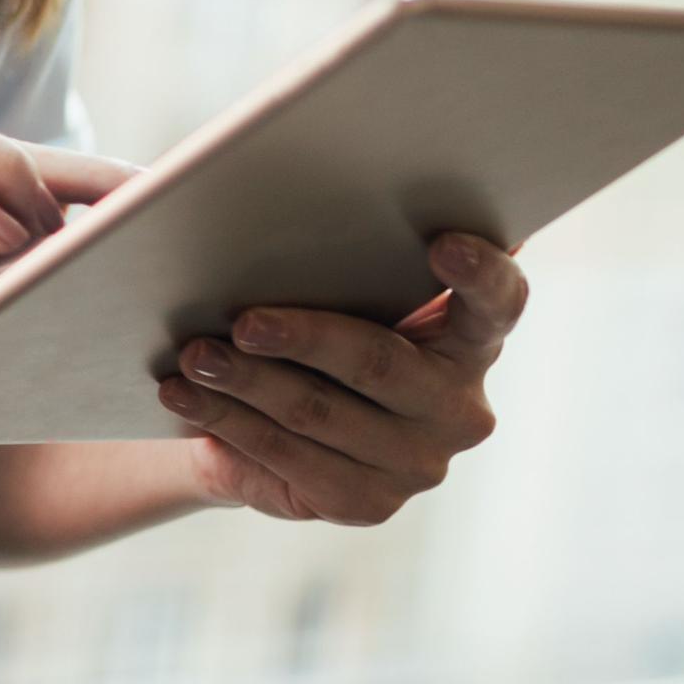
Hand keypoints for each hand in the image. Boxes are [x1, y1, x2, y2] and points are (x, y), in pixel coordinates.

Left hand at [157, 231, 527, 525]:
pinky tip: (183, 397)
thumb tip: (250, 181)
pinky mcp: (366, 503)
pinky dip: (227, 420)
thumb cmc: (312, 322)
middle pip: (379, 362)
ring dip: (245, 381)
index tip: (442, 245)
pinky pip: (287, 457)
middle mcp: (459, 404)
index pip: (499, 302)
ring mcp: (419, 462)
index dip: (479, 274)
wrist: (275, 423)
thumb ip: (334, 240)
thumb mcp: (333, 285)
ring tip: (192, 355)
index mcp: (471, 337)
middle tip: (243, 320)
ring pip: (318, 411)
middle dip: (303, 336)